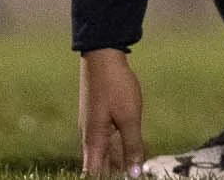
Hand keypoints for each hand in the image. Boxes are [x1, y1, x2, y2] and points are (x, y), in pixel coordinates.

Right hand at [79, 48, 144, 174]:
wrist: (102, 54)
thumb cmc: (115, 85)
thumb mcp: (129, 117)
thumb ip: (132, 146)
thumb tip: (134, 174)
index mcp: (93, 141)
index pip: (93, 175)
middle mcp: (89, 136)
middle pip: (98, 166)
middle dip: (112, 175)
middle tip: (130, 176)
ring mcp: (93, 125)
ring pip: (103, 154)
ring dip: (116, 164)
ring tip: (131, 171)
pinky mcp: (98, 116)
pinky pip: (107, 141)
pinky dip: (117, 150)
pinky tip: (127, 152)